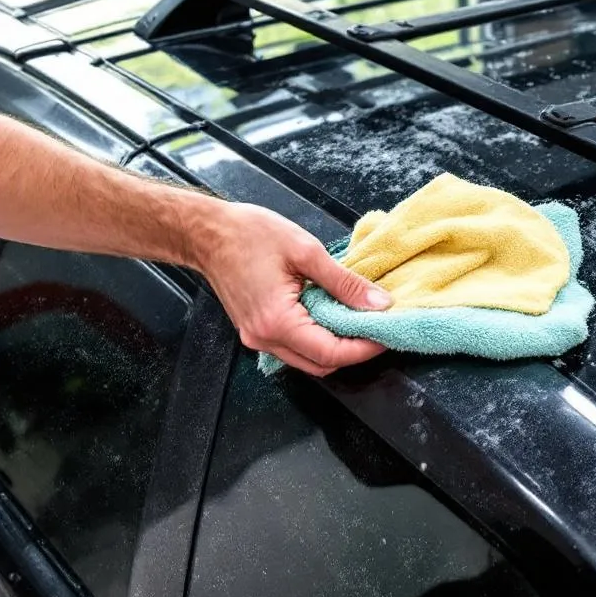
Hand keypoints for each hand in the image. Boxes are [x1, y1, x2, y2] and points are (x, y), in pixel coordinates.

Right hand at [194, 202, 391, 375]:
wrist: (207, 232)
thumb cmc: (249, 234)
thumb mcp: (306, 252)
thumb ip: (345, 283)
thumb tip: (379, 303)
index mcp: (277, 321)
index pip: (331, 353)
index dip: (364, 348)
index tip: (388, 333)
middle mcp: (264, 338)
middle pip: (321, 364)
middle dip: (354, 351)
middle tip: (378, 327)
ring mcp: (257, 338)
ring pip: (308, 359)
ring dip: (336, 346)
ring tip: (359, 320)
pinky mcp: (256, 331)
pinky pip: (294, 346)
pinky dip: (318, 338)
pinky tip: (333, 316)